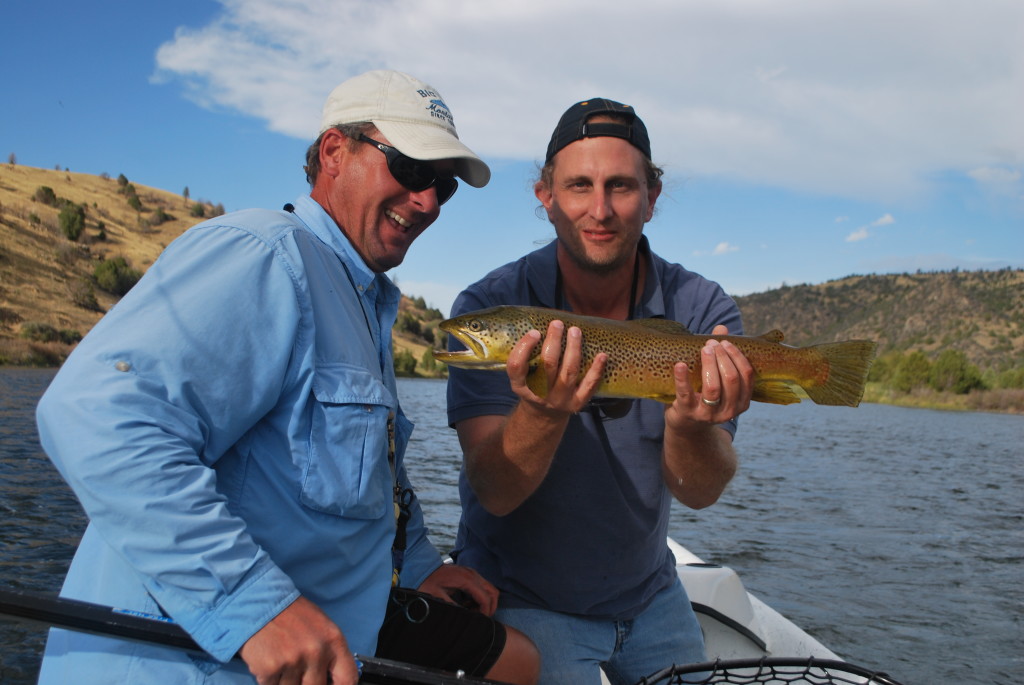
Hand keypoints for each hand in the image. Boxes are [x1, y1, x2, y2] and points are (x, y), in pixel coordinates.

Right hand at [239, 596, 357, 684]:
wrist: (258, 601)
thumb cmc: (291, 614)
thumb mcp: (321, 627)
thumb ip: (330, 653)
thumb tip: (333, 679)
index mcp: (333, 640)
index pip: (347, 679)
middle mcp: (316, 651)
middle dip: (307, 682)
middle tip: (298, 670)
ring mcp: (293, 660)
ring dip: (286, 680)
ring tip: (282, 659)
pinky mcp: (270, 668)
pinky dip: (269, 679)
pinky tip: (270, 660)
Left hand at [417, 564, 499, 615]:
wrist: (423, 567)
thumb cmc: (428, 581)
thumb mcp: (437, 596)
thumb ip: (452, 606)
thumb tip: (464, 617)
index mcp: (466, 580)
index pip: (485, 598)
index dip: (485, 612)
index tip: (479, 621)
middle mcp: (472, 574)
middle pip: (493, 592)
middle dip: (490, 607)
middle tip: (480, 618)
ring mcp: (472, 573)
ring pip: (490, 589)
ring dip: (486, 602)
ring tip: (472, 611)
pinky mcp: (469, 574)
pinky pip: (482, 586)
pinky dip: (481, 596)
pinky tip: (468, 604)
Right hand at [506, 319, 606, 414]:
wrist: (544, 415)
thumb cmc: (533, 387)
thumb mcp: (522, 377)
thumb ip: (526, 358)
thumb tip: (541, 325)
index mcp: (521, 386)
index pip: (517, 366)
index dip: (524, 348)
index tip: (534, 332)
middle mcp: (540, 394)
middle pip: (548, 365)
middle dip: (554, 341)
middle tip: (557, 324)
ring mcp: (560, 399)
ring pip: (569, 371)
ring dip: (574, 349)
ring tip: (575, 331)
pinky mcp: (577, 403)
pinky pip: (589, 385)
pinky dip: (597, 370)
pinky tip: (602, 355)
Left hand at [666, 325, 753, 429]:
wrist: (686, 424)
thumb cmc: (704, 395)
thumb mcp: (717, 379)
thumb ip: (721, 355)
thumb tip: (722, 328)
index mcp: (742, 402)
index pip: (746, 375)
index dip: (737, 356)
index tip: (725, 342)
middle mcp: (729, 411)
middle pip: (731, 379)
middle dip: (722, 357)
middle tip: (711, 344)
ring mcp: (708, 415)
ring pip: (713, 387)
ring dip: (709, 364)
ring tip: (703, 349)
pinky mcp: (688, 413)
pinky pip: (686, 393)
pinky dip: (682, 378)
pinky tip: (680, 364)